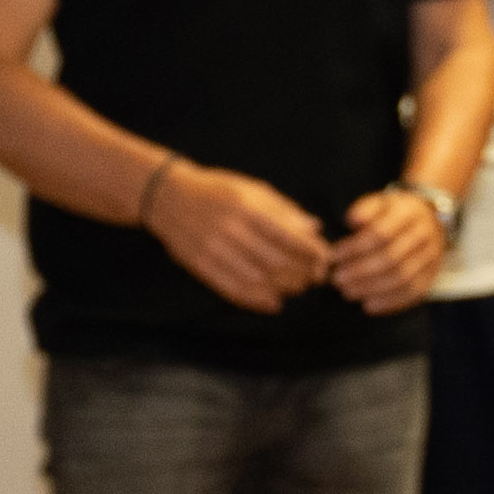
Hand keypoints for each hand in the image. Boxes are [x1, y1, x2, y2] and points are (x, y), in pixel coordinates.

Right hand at [141, 158, 328, 313]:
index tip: (324, 259)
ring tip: (297, 289)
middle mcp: (230, 229)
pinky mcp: (201, 265)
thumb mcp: (252, 189)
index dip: (311, 252)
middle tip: (315, 278)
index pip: (288, 236)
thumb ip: (283, 209)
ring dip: (283, 288)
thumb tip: (314, 228)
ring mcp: (213, 249)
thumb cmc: (217, 190)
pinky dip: (256, 300)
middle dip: (301, 273)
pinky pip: (232, 289)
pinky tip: (273, 303)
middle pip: (275, 261)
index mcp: (246, 207)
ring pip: (257, 278)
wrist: (169, 197)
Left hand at [329, 185, 451, 314]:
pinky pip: (413, 293)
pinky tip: (368, 306)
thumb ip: (365, 210)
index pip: (381, 233)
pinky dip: (389, 302)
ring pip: (402, 278)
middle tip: (337, 279)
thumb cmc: (395, 214)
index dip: (355, 247)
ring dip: (371, 288)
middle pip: (391, 258)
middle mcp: (424, 235)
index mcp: (409, 213)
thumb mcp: (381, 202)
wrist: (430, 220)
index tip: (334, 256)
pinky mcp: (433, 276)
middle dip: (360, 271)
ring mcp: (432, 257)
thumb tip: (352, 221)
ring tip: (347, 292)